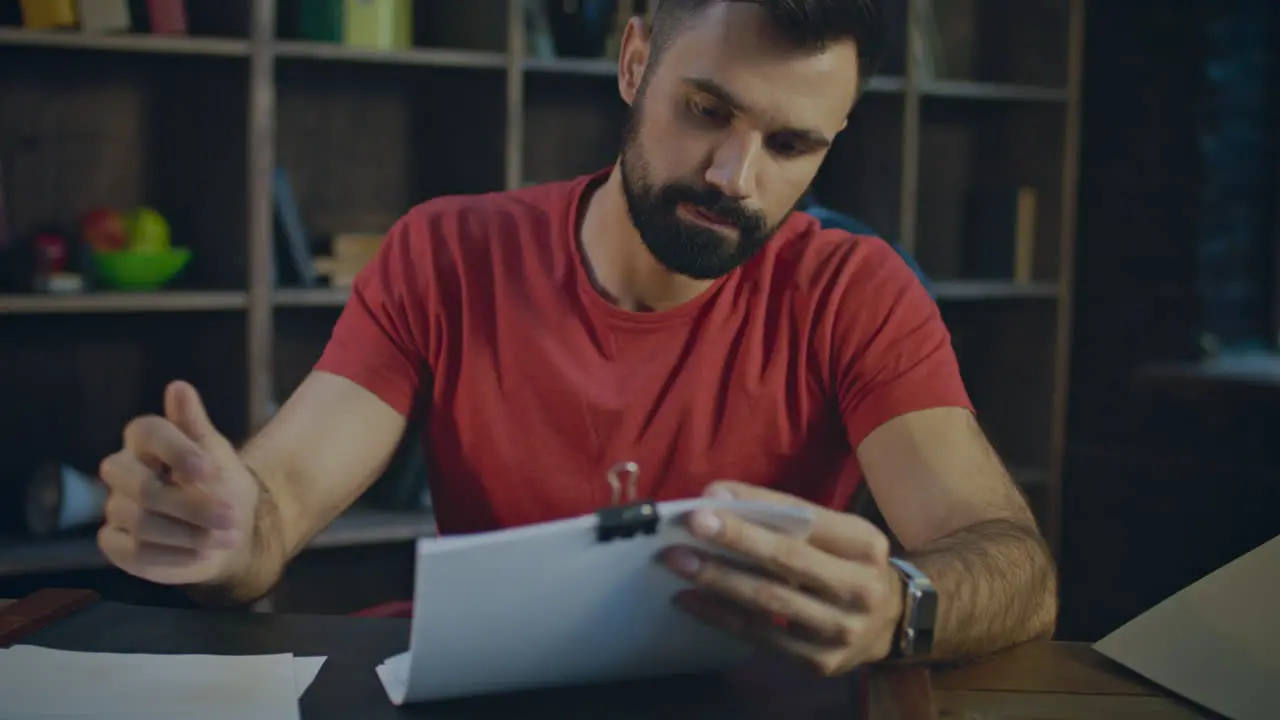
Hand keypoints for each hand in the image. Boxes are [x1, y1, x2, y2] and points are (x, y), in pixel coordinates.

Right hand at [97, 380, 259, 587]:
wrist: (229, 527)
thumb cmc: (221, 483)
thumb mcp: (217, 452)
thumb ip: (195, 424)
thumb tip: (178, 387)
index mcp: (144, 440)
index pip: (147, 432)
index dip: (177, 451)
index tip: (211, 470)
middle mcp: (122, 471)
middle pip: (143, 488)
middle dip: (191, 505)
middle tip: (232, 515)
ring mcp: (116, 507)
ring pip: (142, 522)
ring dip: (191, 533)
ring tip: (230, 536)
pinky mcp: (115, 543)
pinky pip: (134, 553)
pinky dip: (174, 556)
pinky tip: (204, 554)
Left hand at [661, 481, 904, 676]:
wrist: (894, 622)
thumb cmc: (850, 565)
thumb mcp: (837, 532)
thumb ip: (786, 514)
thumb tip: (718, 496)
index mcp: (864, 544)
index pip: (806, 518)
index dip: (758, 506)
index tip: (711, 497)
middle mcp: (859, 587)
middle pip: (788, 561)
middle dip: (736, 540)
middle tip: (691, 525)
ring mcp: (841, 630)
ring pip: (770, 602)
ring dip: (719, 580)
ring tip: (679, 561)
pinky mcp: (821, 662)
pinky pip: (762, 637)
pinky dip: (722, 616)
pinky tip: (691, 600)